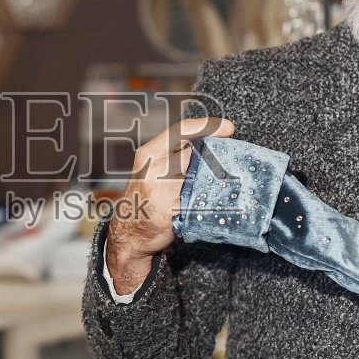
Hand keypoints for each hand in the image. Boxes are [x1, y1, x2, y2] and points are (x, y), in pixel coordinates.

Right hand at [105, 116, 235, 294]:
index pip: (181, 130)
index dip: (208, 126)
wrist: (128, 232)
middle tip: (230, 163)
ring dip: (213, 183)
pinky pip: (196, 203)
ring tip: (220, 187)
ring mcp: (159, 191)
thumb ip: (174, 156)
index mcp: (148, 154)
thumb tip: (209, 144)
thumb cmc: (144, 197)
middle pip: (195, 155)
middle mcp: (152, 169)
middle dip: (215, 159)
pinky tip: (209, 205)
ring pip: (199, 179)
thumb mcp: (151, 169)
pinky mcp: (168, 212)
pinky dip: (207, 203)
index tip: (228, 128)